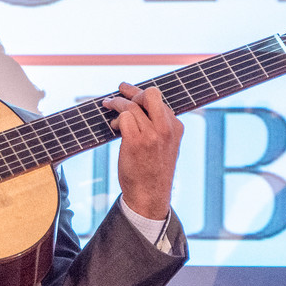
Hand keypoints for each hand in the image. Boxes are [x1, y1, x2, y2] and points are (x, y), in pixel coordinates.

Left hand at [102, 83, 183, 219]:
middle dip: (132, 92)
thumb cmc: (152, 170)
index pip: (159, 99)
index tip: (126, 90)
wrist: (149, 195)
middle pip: (150, 94)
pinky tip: (113, 127)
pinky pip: (123, 117)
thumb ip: (157, 126)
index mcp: (176, 127)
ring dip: (116, 105)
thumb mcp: (164, 145)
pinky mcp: (136, 142)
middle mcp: (166, 128)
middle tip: (118, 96)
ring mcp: (152, 135)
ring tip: (109, 109)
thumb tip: (135, 105)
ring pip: (131, 105)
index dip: (139, 93)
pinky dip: (116, 119)